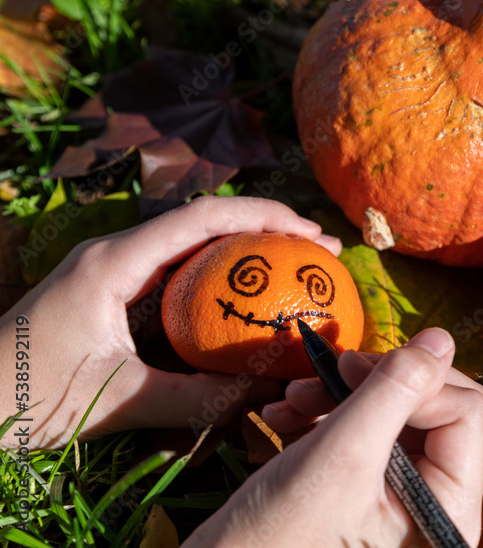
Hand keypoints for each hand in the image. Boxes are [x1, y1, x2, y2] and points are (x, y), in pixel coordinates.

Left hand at [0, 196, 341, 448]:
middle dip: (265, 227)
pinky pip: (173, 271)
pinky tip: (241, 302)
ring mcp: (110, 269)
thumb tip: (264, 394)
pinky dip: (216, 279)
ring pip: (189, 243)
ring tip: (293, 268)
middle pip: (203, 221)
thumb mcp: (120, 400)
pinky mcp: (108, 290)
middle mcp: (114, 252)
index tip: (311, 233)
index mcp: (115, 261)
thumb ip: (195, 398)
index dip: (264, 216)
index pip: (202, 217)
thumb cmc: (29, 396)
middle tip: (318, 250)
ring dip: (242, 250)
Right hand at [185, 328, 482, 546]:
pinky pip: (377, 432)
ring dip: (350, 394)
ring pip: (407, 413)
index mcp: (450, 507)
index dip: (416, 380)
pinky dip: (336, 414)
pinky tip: (290, 416)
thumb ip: (394, 390)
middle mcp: (441, 503)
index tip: (352, 370)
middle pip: (447, 405)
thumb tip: (440, 338)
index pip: (469, 410)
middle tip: (336, 370)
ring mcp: (411, 496)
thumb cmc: (276, 539)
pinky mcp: (379, 489)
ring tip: (296, 398)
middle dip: (387, 380)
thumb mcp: (340, 454)